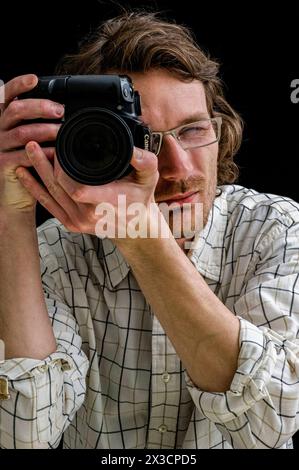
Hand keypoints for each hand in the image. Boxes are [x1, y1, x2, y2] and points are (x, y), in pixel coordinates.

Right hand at [0, 74, 63, 214]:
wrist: (15, 194)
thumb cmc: (28, 165)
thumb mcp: (31, 140)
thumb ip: (39, 124)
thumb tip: (63, 110)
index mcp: (6, 119)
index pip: (7, 95)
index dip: (19, 85)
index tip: (35, 79)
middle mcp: (0, 129)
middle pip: (17, 110)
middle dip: (40, 107)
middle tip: (60, 110)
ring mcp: (0, 147)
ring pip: (23, 132)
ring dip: (45, 130)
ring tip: (61, 132)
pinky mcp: (4, 164)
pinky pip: (24, 155)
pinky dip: (42, 153)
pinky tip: (55, 153)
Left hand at [16, 142, 158, 236]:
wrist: (135, 227)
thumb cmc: (140, 199)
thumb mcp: (149, 178)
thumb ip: (145, 162)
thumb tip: (133, 149)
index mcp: (107, 202)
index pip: (77, 188)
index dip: (63, 168)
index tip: (58, 148)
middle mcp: (89, 215)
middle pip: (58, 187)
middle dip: (44, 164)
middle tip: (36, 142)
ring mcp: (78, 221)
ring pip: (50, 194)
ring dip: (37, 172)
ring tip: (29, 151)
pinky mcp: (70, 224)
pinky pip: (48, 205)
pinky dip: (35, 189)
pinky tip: (25, 175)